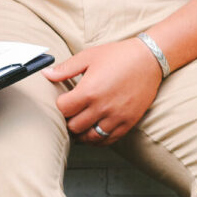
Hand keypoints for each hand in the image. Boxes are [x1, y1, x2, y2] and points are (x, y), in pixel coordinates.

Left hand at [46, 38, 161, 143]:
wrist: (149, 59)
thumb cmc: (119, 55)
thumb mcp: (89, 56)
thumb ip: (66, 69)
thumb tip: (46, 74)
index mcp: (89, 91)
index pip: (63, 110)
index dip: (60, 106)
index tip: (64, 101)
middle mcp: (102, 107)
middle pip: (74, 126)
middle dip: (69, 120)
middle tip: (71, 114)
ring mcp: (116, 117)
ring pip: (90, 138)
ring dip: (82, 133)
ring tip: (80, 124)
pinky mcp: (128, 122)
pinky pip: (108, 140)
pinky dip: (98, 139)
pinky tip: (94, 131)